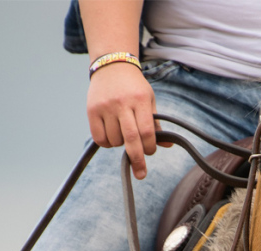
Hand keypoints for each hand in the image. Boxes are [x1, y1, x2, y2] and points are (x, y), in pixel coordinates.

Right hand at [87, 63, 162, 178]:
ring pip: (114, 140)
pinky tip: (111, 136)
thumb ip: (156, 123)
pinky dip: (107, 143)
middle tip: (141, 174)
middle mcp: (122, 103)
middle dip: (137, 159)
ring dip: (121, 146)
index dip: (150, 146)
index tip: (150, 152)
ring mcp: (105, 107)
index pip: (146, 130)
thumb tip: (168, 145)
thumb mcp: (149, 100)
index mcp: (140, 99)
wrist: (112, 66)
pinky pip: (99, 137)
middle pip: (131, 138)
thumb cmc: (135, 87)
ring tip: (123, 135)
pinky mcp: (91, 110)